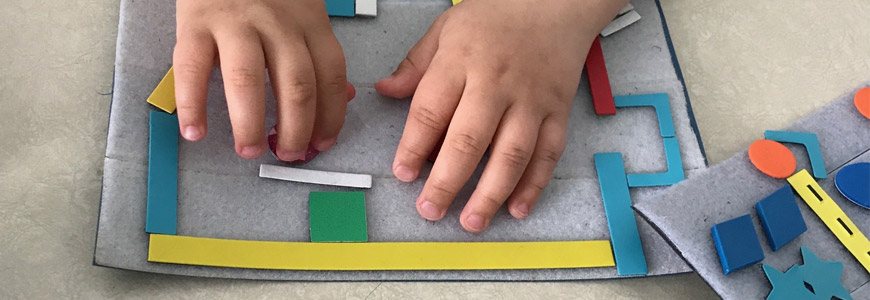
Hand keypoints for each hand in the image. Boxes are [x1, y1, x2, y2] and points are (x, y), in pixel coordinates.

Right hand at [174, 0, 353, 161]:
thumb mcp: (303, 11)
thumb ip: (319, 53)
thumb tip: (342, 98)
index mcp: (309, 22)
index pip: (330, 76)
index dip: (331, 116)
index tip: (323, 143)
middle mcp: (276, 23)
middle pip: (295, 85)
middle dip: (296, 129)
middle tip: (290, 155)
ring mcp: (235, 22)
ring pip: (248, 81)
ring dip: (250, 124)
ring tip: (250, 150)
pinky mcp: (195, 21)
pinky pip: (192, 69)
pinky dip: (192, 104)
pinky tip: (195, 130)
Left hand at [375, 0, 625, 231]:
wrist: (556, 4)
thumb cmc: (498, 16)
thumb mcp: (447, 28)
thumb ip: (416, 64)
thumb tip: (384, 91)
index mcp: (461, 61)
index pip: (431, 110)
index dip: (414, 146)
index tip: (402, 173)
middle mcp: (496, 83)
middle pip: (469, 139)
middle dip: (447, 180)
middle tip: (430, 209)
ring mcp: (530, 100)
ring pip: (511, 154)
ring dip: (491, 193)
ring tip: (471, 221)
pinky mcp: (556, 112)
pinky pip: (547, 154)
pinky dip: (534, 185)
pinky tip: (517, 208)